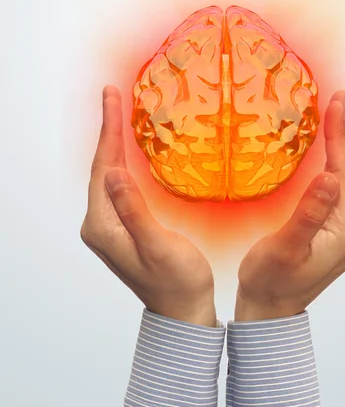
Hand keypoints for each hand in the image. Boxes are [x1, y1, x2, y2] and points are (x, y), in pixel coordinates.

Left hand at [80, 86, 216, 326]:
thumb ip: (134, 210)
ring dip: (115, 144)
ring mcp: (110, 226)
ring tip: (120, 114)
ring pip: (110, 175)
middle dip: (108, 130)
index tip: (111, 97)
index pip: (102, 168)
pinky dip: (125, 162)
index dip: (108, 130)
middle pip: (102, 167)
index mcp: (103, 226)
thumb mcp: (156, 246)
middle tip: (114, 95)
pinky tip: (131, 152)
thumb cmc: (176, 282)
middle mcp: (100, 224)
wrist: (183, 310)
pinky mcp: (123, 227)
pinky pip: (119, 186)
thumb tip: (113, 174)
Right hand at [235, 90, 344, 320]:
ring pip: (343, 182)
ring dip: (336, 150)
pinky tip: (321, 155)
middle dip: (341, 137)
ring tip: (330, 118)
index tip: (338, 102)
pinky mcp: (333, 232)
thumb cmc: (270, 283)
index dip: (340, 135)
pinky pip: (334, 192)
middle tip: (335, 100)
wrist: (268, 310)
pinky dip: (329, 168)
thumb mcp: (286, 248)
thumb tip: (328, 178)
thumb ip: (309, 214)